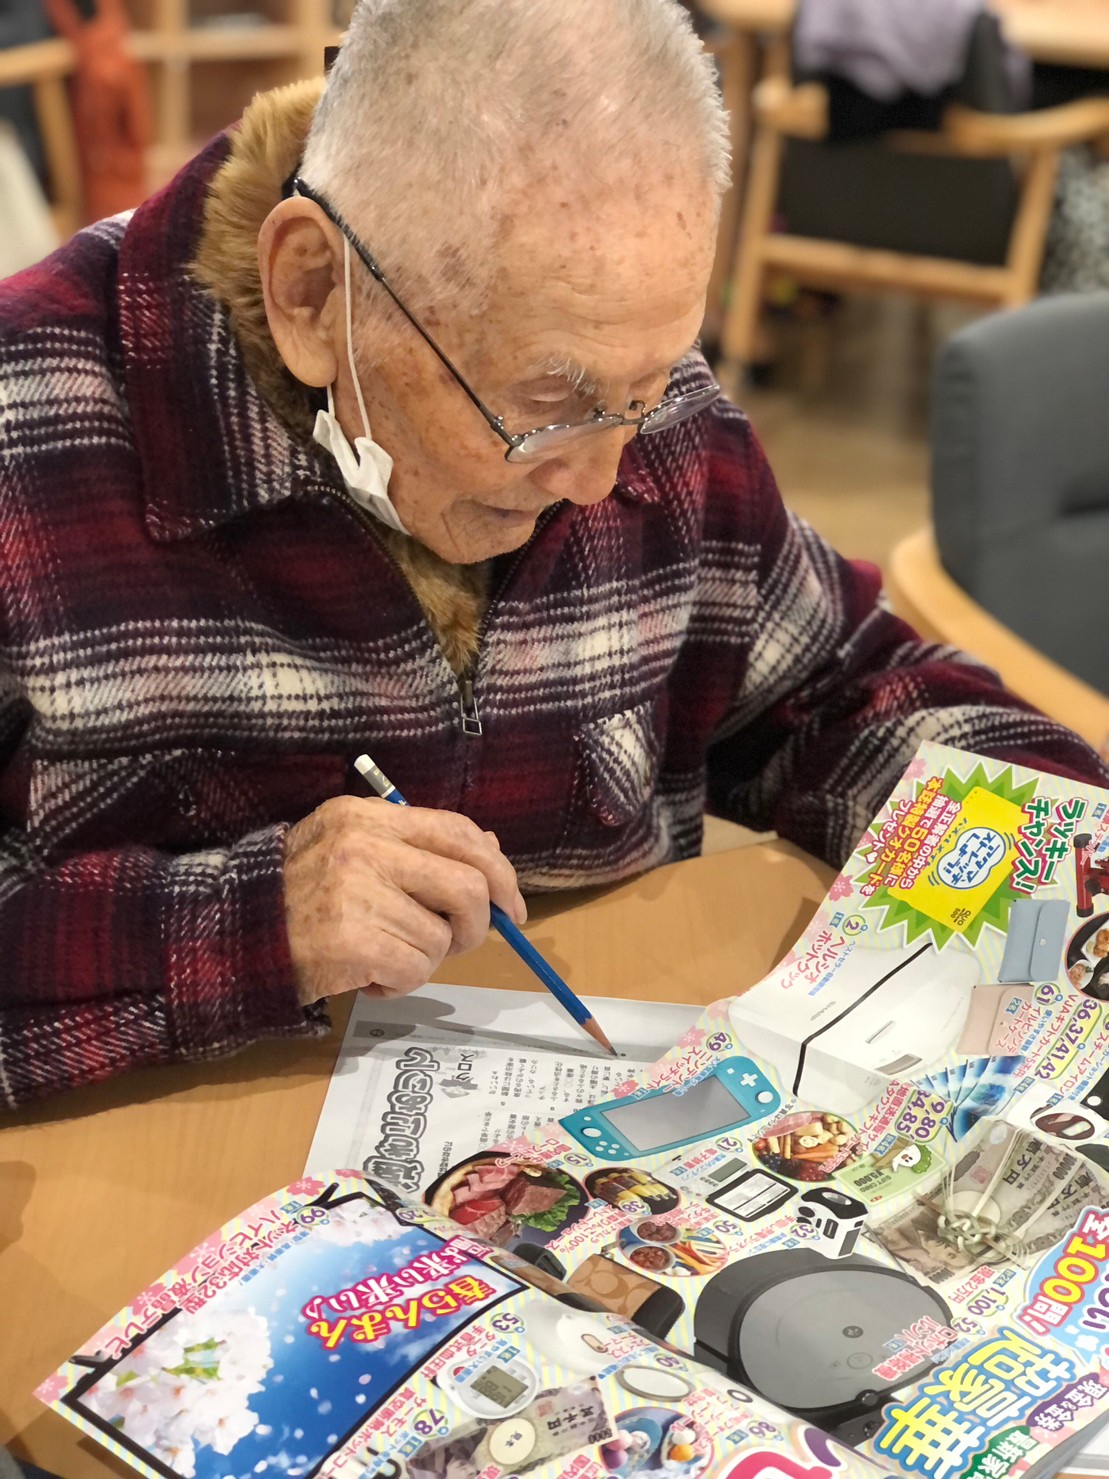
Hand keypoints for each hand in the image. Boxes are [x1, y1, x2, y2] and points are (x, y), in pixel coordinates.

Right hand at [282, 796, 526, 1004]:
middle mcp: (363, 846)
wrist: (232, 939)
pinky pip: (416, 969)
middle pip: (467, 885)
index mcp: (366, 817)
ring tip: (384, 958)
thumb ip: (416, 848)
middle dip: (477, 925)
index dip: (498, 870)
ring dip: (425, 960)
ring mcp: (356, 892)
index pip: (458, 832)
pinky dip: (401, 984)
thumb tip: (490, 850)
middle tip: (457, 945)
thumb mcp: (352, 852)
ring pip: (441, 936)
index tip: (510, 905)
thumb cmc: (299, 899)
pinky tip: (369, 978)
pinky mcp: (351, 940)